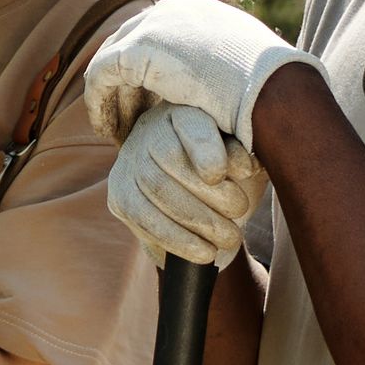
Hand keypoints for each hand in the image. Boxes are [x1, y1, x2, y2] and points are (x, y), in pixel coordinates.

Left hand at [75, 0, 296, 147]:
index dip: (149, 72)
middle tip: (128, 121)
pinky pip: (100, 75)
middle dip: (126, 84)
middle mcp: (170, 8)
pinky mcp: (137, 49)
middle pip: (130, 44)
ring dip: (111, 96)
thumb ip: (223, 66)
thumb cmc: (271, 89)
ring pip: (112, 60)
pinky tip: (107, 131)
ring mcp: (152, 24)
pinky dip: (99, 103)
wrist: (273, 90)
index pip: (157, 35)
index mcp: (195, 8)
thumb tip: (221, 80)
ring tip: (116, 131)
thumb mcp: (247, 69)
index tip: (150, 105)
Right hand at [105, 111, 261, 269]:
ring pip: (156, 188)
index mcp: (185, 111)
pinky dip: (176, 239)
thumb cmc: (229, 176)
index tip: (223, 173)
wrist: (198, 206)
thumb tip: (244, 165)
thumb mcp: (244, 163)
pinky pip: (142, 218)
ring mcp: (129, 162)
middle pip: (170, 158)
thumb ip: (245, 157)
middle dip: (210, 192)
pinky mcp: (119, 195)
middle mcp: (150, 130)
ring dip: (196, 219)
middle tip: (240, 211)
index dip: (206, 148)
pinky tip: (203, 252)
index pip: (190, 123)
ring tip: (229, 238)